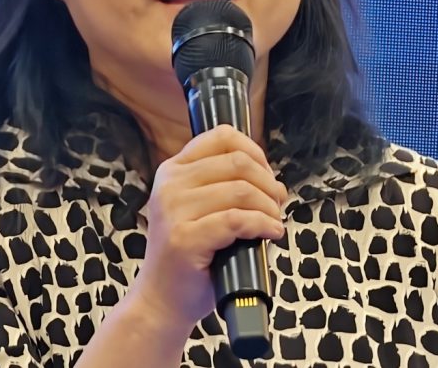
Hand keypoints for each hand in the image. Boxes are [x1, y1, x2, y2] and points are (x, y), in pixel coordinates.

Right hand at [130, 124, 287, 331]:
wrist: (161, 300)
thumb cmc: (190, 255)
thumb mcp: (198, 208)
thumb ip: (223, 185)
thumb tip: (272, 180)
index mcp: (173, 170)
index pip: (221, 136)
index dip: (254, 151)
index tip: (266, 174)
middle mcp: (169, 184)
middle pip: (237, 162)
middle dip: (268, 182)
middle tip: (277, 203)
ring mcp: (174, 211)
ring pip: (241, 190)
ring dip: (269, 207)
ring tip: (274, 222)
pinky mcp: (185, 238)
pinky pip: (238, 220)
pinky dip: (263, 225)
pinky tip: (271, 233)